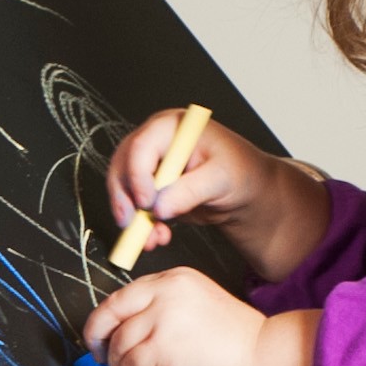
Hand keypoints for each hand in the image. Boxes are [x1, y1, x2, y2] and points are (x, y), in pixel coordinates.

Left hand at [83, 270, 319, 365]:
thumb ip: (162, 310)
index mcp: (173, 279)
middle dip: (97, 339)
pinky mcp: (161, 347)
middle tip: (99, 359)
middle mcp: (164, 292)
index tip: (102, 337)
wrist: (263, 354)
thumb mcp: (196, 306)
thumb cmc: (235, 340)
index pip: (123, 295)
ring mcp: (162, 318)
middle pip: (109, 313)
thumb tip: (122, 332)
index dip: (106, 319)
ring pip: (119, 346)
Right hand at [110, 106, 263, 241]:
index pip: (141, 146)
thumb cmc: (239, 172)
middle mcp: (154, 142)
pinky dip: (139, 226)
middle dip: (125, 198)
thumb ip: (190, 190)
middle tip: (131, 224)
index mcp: (172, 127)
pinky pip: (133, 207)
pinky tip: (157, 237)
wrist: (243, 190)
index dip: (138, 175)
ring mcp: (149, 165)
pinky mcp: (148, 188)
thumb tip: (159, 208)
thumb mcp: (220, 178)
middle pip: (123, 166)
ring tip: (151, 238)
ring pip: (123, 189)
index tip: (147, 203)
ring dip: (131, 217)